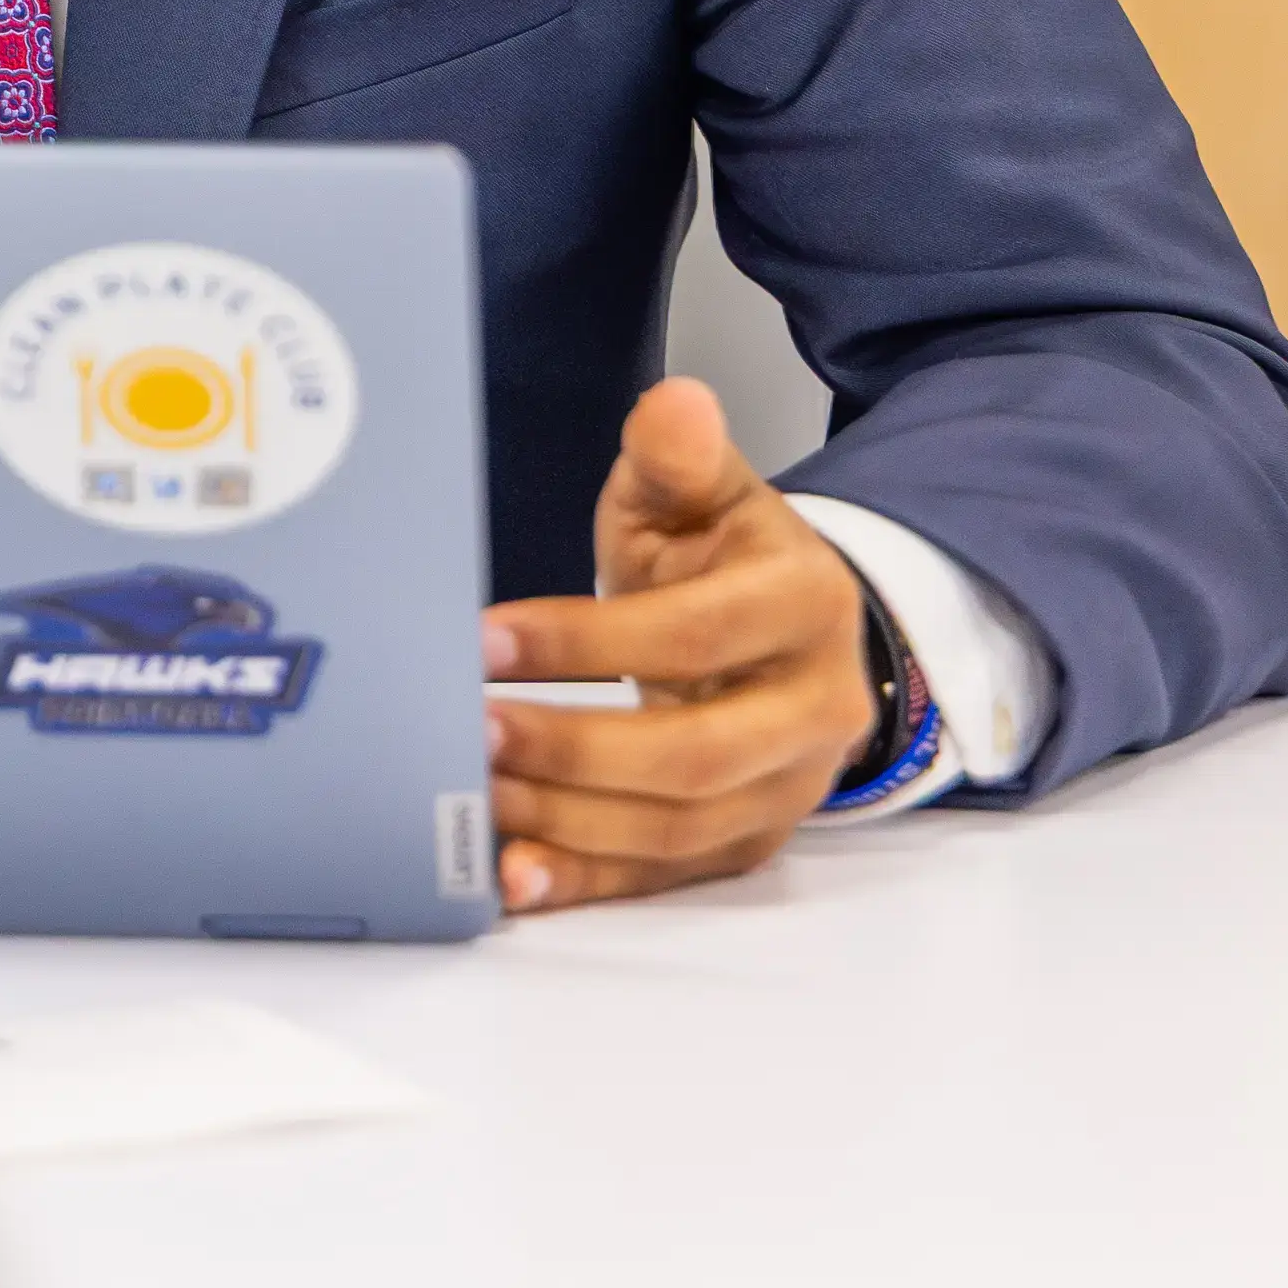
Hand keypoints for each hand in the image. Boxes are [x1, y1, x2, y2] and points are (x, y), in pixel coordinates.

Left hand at [475, 378, 875, 912]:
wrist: (786, 637)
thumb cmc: (725, 560)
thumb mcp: (705, 495)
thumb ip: (680, 458)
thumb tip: (676, 404)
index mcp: (806, 604)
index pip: (693, 633)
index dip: (586, 641)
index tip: (485, 640)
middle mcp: (816, 709)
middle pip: (694, 755)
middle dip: (574, 750)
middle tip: (471, 733)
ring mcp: (789, 790)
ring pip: (677, 828)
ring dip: (566, 819)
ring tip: (474, 793)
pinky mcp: (750, 843)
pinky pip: (665, 879)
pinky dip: (586, 883)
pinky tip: (512, 878)